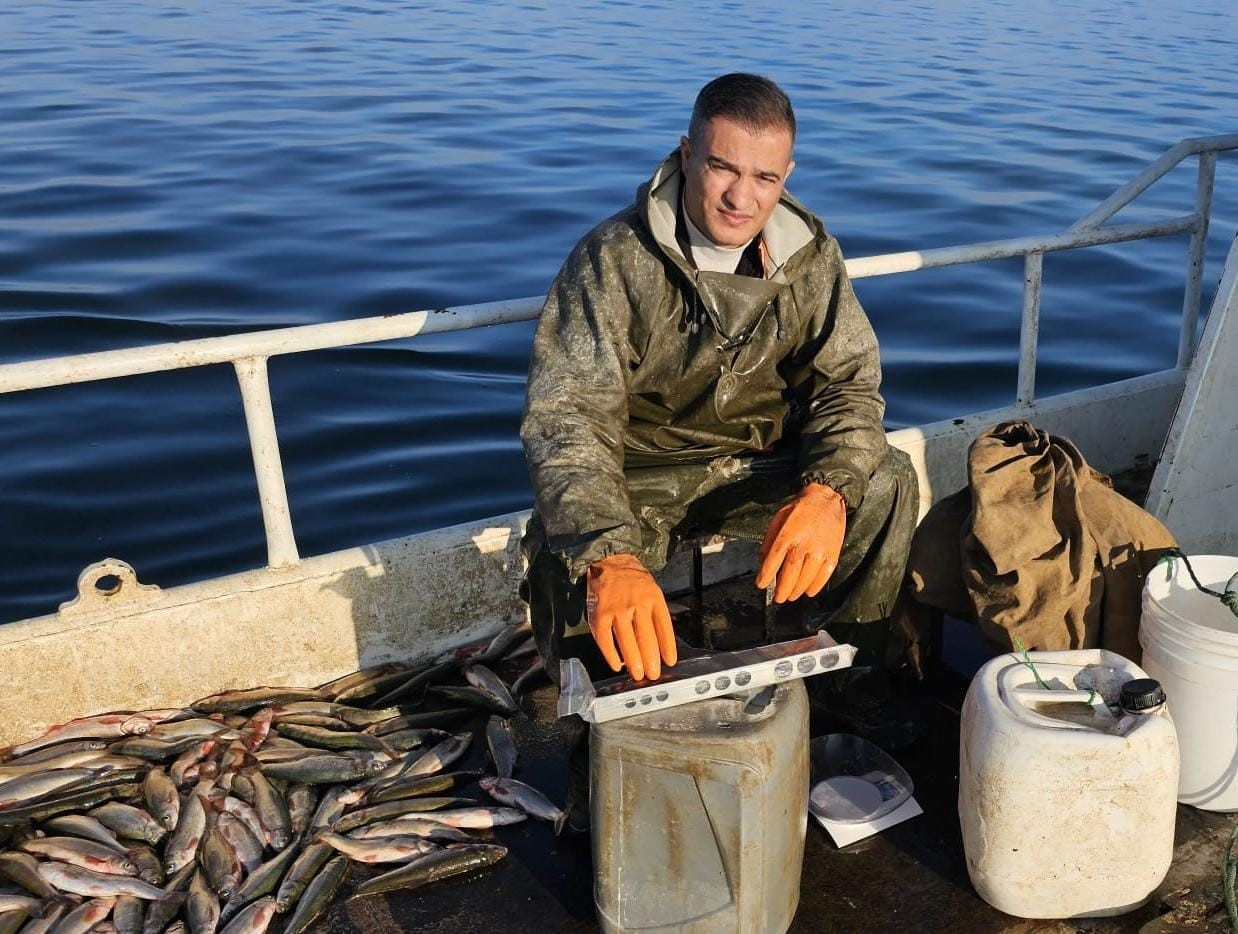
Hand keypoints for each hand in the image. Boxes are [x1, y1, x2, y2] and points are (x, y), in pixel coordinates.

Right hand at [586, 554, 676, 679]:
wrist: (610, 562)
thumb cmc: (634, 581)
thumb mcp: (652, 591)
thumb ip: (656, 614)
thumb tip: (661, 644)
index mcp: (653, 598)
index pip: (663, 627)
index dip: (667, 646)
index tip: (670, 662)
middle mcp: (636, 604)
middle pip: (645, 637)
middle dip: (650, 659)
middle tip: (653, 675)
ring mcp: (616, 609)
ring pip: (626, 640)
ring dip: (633, 661)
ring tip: (638, 674)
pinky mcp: (599, 614)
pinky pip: (605, 638)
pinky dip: (610, 654)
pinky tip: (616, 665)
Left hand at [756, 482, 846, 602]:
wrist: (826, 500)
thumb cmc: (800, 510)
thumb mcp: (778, 519)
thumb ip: (768, 541)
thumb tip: (762, 562)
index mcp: (787, 534)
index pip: (774, 560)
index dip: (766, 575)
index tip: (761, 585)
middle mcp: (804, 543)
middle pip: (791, 574)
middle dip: (782, 590)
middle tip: (778, 598)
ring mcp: (820, 550)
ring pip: (807, 578)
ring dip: (797, 590)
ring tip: (791, 596)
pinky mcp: (833, 553)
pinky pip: (824, 575)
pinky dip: (815, 586)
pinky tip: (808, 591)